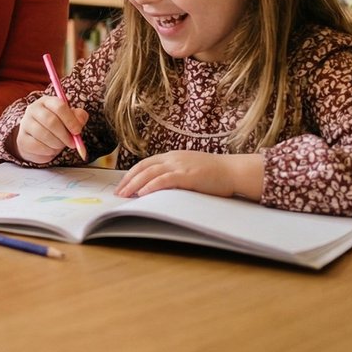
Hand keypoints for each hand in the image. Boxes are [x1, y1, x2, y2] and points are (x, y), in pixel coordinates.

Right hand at [12, 96, 87, 164]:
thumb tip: (80, 120)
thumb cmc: (57, 127)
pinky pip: (38, 146)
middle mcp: (33, 109)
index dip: (70, 120)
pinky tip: (50, 149)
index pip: (59, 106)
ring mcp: (25, 124)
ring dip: (57, 144)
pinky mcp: (22, 139)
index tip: (77, 131)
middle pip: (51, 121)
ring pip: (44, 135)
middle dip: (64, 135)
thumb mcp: (70, 119)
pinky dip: (48, 151)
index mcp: (47, 101)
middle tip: (72, 143)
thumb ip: (78, 117)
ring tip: (60, 145)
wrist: (38, 140)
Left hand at [115, 150, 265, 199]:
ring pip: (150, 173)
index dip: (132, 174)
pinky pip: (165, 180)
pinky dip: (151, 186)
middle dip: (128, 180)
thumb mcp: (190, 169)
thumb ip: (175, 174)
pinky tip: (142, 193)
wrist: (233, 171)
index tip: (122, 185)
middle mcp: (173, 158)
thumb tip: (160, 186)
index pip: (145, 164)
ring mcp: (180, 165)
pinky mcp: (187, 175)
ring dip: (135, 184)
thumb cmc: (214, 173)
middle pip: (143, 167)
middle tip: (118, 193)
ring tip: (125, 195)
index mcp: (172, 156)